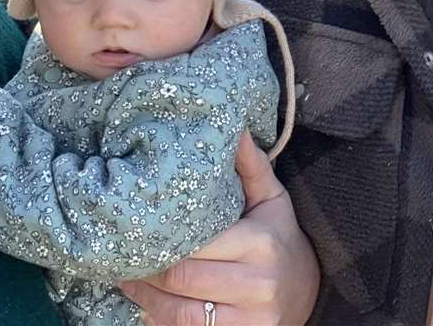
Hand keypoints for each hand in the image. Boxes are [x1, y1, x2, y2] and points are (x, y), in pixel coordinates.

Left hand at [120, 135, 319, 325]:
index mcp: (260, 243)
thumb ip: (251, 166)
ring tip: (128, 281)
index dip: (160, 239)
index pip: (196, 243)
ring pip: (182, 314)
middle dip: (147, 270)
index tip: (136, 229)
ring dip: (147, 300)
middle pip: (183, 279)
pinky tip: (148, 307)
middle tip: (123, 256)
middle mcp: (258, 283)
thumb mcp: (272, 200)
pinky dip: (164, 322)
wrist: (310, 292)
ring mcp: (252, 318)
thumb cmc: (280, 238)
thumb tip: (233, 125)